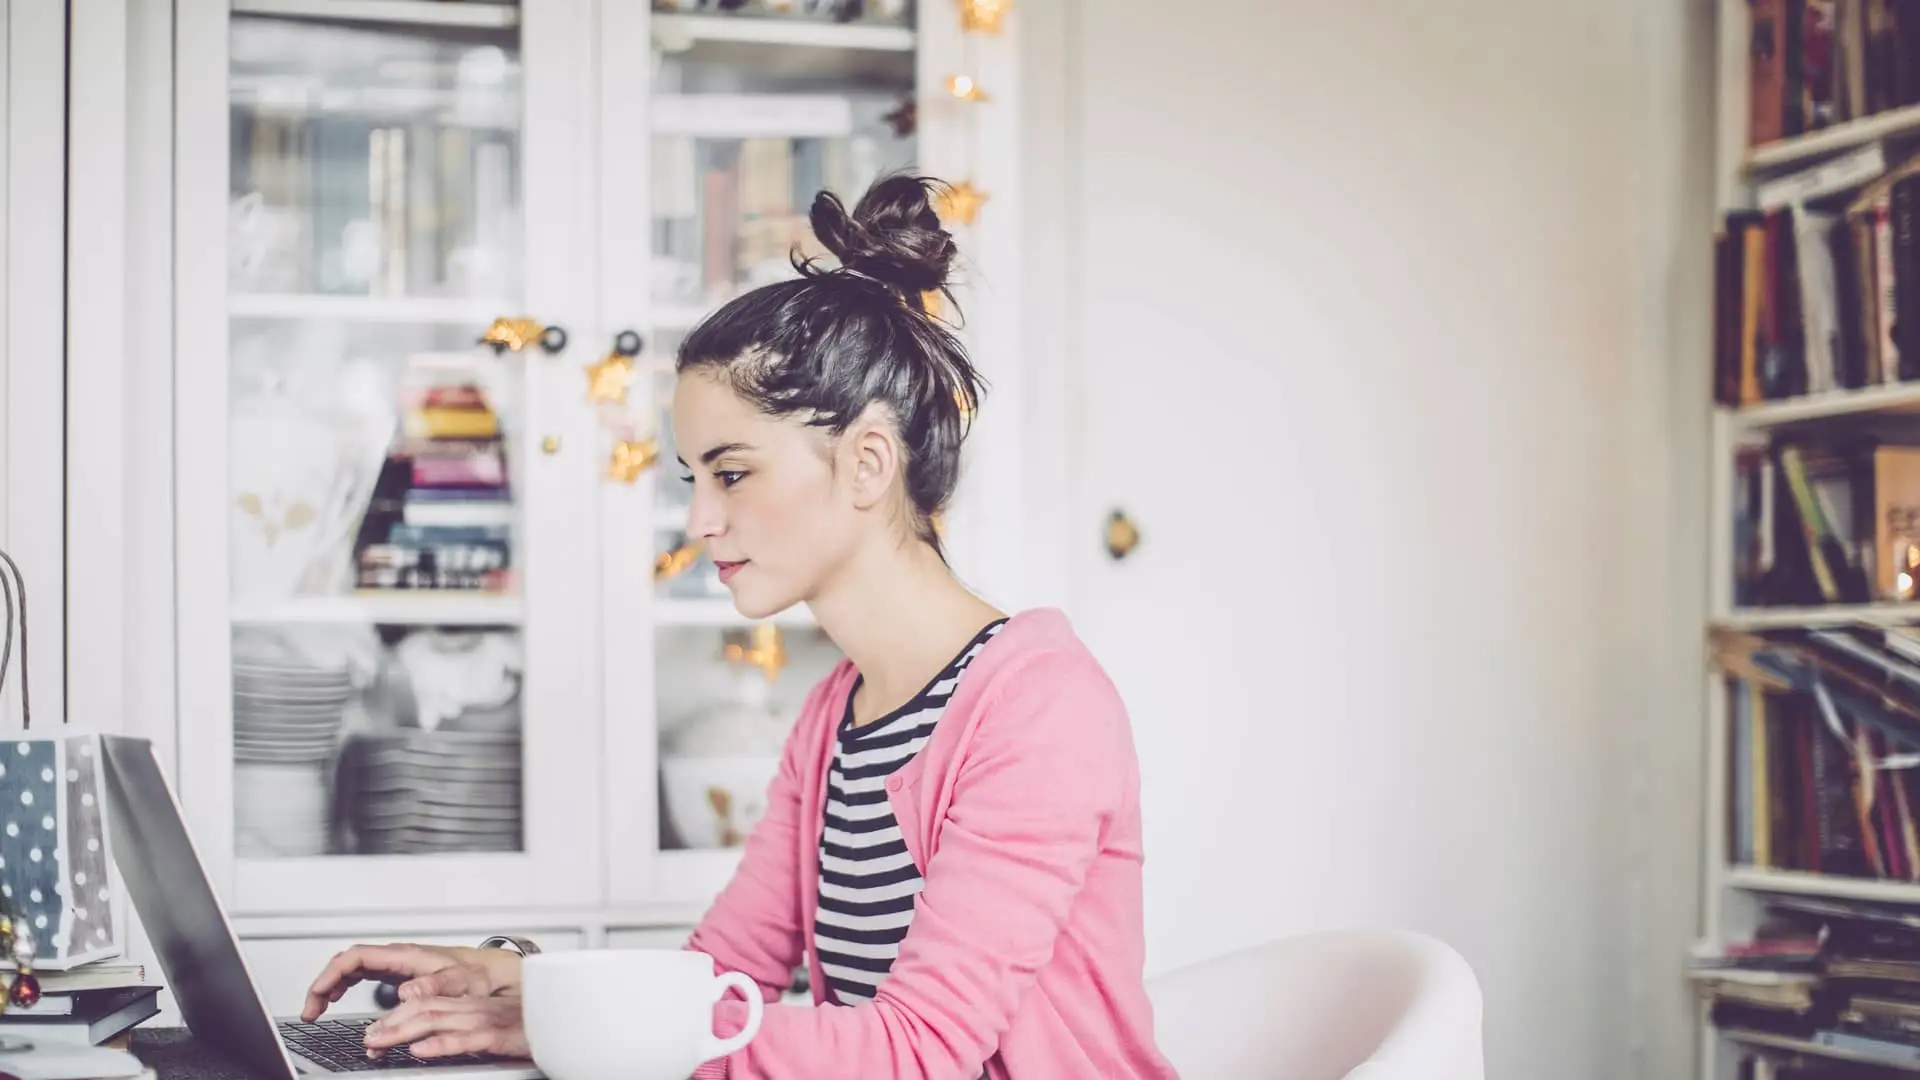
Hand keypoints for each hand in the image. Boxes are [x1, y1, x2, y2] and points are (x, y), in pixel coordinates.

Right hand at [303, 943, 520, 1021]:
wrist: (497, 971)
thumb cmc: (481, 973)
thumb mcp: (461, 981)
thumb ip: (434, 986)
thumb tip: (404, 992)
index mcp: (405, 956)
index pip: (355, 957)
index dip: (330, 975)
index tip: (316, 997)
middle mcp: (398, 957)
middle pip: (347, 963)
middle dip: (323, 984)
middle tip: (311, 1011)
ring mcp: (398, 965)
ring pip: (353, 969)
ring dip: (331, 987)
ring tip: (318, 1010)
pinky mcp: (401, 974)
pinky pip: (364, 976)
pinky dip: (346, 987)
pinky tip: (340, 1000)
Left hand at [363, 996, 528, 1060]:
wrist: (563, 1023)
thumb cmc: (528, 1027)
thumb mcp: (489, 1025)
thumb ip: (461, 1029)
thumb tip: (426, 1042)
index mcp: (469, 1004)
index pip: (424, 1003)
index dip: (395, 1016)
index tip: (373, 1032)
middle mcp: (472, 1008)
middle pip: (423, 1009)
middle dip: (390, 1023)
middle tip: (367, 1039)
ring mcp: (484, 1020)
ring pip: (436, 1020)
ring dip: (403, 1032)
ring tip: (380, 1043)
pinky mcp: (498, 1036)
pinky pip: (465, 1039)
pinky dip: (441, 1044)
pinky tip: (422, 1050)